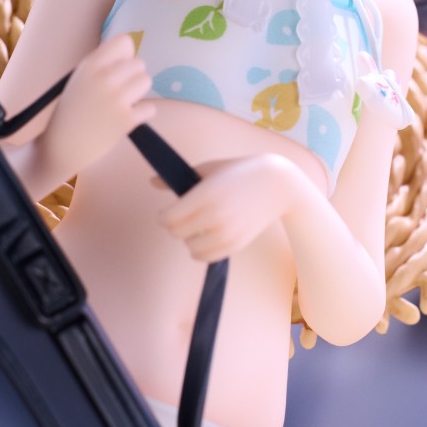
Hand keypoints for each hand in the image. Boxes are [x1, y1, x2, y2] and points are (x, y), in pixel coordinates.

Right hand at [39, 34, 154, 176]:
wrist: (61, 147)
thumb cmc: (71, 112)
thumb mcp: (79, 79)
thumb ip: (101, 65)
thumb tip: (131, 54)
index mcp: (90, 66)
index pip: (124, 41)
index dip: (125, 55)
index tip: (117, 68)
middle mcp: (104, 79)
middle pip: (139, 63)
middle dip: (132, 76)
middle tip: (119, 91)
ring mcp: (116, 99)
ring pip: (146, 81)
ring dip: (138, 93)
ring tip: (123, 103)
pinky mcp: (126, 120)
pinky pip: (149, 107)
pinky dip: (141, 114)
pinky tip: (126, 119)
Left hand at [158, 154, 308, 262]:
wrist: (276, 184)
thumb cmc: (238, 172)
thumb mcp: (208, 169)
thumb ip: (177, 179)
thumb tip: (151, 181)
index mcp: (205, 194)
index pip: (169, 218)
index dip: (163, 216)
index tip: (167, 212)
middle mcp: (216, 216)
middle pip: (176, 233)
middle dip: (175, 226)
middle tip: (183, 217)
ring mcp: (227, 233)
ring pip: (190, 248)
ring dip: (189, 239)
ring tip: (197, 226)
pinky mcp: (236, 245)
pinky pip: (207, 257)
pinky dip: (202, 249)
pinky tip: (207, 235)